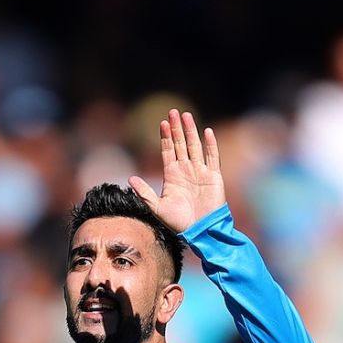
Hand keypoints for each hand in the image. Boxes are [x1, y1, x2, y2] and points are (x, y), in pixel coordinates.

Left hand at [129, 109, 225, 233]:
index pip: (168, 152)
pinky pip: (212, 156)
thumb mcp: (157, 208)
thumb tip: (129, 179)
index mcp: (172, 176)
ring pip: (194, 146)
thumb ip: (144, 193)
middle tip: (172, 111)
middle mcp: (186, 170)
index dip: (165, 137)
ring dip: (190, 131)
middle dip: (176, 129)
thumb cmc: (178, 223)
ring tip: (185, 115)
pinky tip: (206, 131)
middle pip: (180, 144)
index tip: (162, 123)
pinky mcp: (213, 176)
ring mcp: (200, 171)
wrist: (199, 231)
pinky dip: (210, 144)